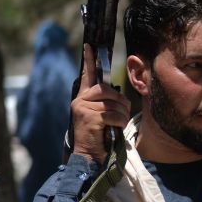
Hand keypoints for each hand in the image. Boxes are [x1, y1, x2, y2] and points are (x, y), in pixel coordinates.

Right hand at [70, 44, 131, 164]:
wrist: (88, 157)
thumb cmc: (98, 137)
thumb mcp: (99, 117)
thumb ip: (104, 103)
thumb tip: (118, 95)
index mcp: (82, 98)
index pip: (86, 75)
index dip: (88, 59)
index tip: (90, 45)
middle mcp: (80, 101)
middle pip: (106, 89)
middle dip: (119, 101)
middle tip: (120, 114)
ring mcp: (83, 108)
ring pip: (113, 103)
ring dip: (121, 115)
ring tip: (115, 126)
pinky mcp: (90, 117)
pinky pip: (114, 114)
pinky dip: (119, 123)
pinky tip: (114, 130)